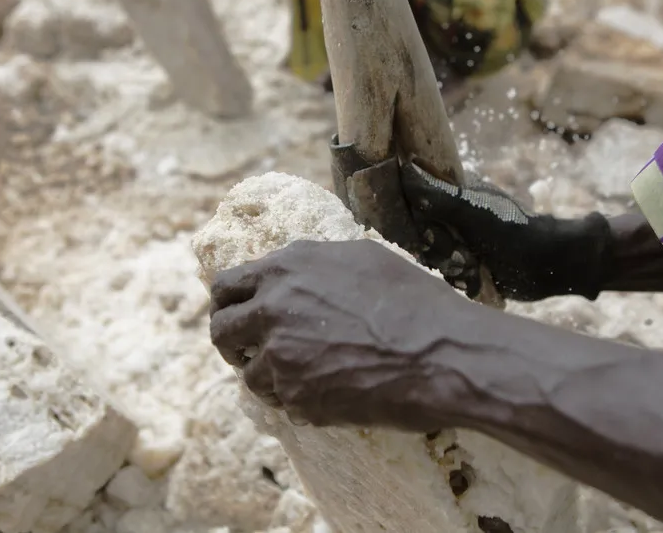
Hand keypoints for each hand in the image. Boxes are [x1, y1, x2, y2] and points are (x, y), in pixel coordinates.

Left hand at [208, 239, 472, 430]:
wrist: (441, 354)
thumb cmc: (413, 300)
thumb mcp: (359, 258)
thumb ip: (310, 265)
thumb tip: (289, 274)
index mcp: (284, 269)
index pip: (226, 286)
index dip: (228, 302)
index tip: (237, 314)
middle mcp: (272, 310)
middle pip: (221, 331)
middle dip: (232, 341)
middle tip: (249, 349)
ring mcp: (280, 358)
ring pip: (249, 374)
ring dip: (268, 375)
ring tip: (302, 373)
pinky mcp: (296, 399)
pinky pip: (281, 402)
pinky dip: (296, 400)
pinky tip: (327, 390)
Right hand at [400, 162, 610, 300]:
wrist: (546, 264)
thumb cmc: (512, 229)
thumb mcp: (471, 209)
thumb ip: (435, 194)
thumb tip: (404, 169)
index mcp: (451, 193)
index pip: (413, 205)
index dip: (418, 224)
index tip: (434, 234)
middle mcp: (451, 214)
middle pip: (420, 236)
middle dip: (439, 250)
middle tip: (462, 254)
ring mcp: (459, 240)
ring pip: (433, 257)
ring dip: (451, 266)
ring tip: (474, 266)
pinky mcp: (467, 264)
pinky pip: (448, 274)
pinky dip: (461, 280)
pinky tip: (477, 278)